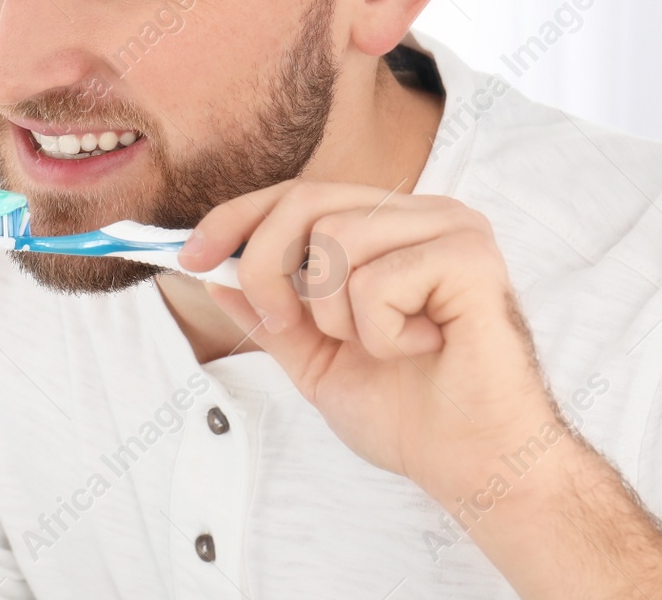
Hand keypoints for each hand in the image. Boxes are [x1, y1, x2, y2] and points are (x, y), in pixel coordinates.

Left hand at [180, 180, 561, 500]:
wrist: (474, 465)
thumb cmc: (411, 414)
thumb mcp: (316, 357)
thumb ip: (271, 312)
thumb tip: (213, 272)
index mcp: (391, 227)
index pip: (299, 194)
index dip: (236, 218)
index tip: (187, 256)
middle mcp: (424, 214)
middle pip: (306, 200)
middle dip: (265, 263)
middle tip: (282, 322)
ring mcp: (453, 228)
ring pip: (335, 238)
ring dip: (335, 314)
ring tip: (381, 347)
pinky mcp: (471, 256)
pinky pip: (377, 278)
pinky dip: (379, 331)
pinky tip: (420, 349)